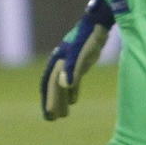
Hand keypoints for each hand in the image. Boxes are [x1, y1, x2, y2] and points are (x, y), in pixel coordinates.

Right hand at [39, 0, 116, 119]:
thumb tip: (65, 86)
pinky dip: (72, 91)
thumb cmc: (88, 38)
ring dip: (61, 99)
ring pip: (63, 85)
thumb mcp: (80, 53)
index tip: (48, 114)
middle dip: (52, 102)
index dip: (47, 99)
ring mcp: (70, 63)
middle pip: (54, 86)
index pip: (48, 83)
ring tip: (62, 115)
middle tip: (52, 119)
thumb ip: (73, 69)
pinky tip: (73, 101)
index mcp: (57, 61)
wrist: (98, 24)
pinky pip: (73, 80)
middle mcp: (60, 63)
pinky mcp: (79, 63)